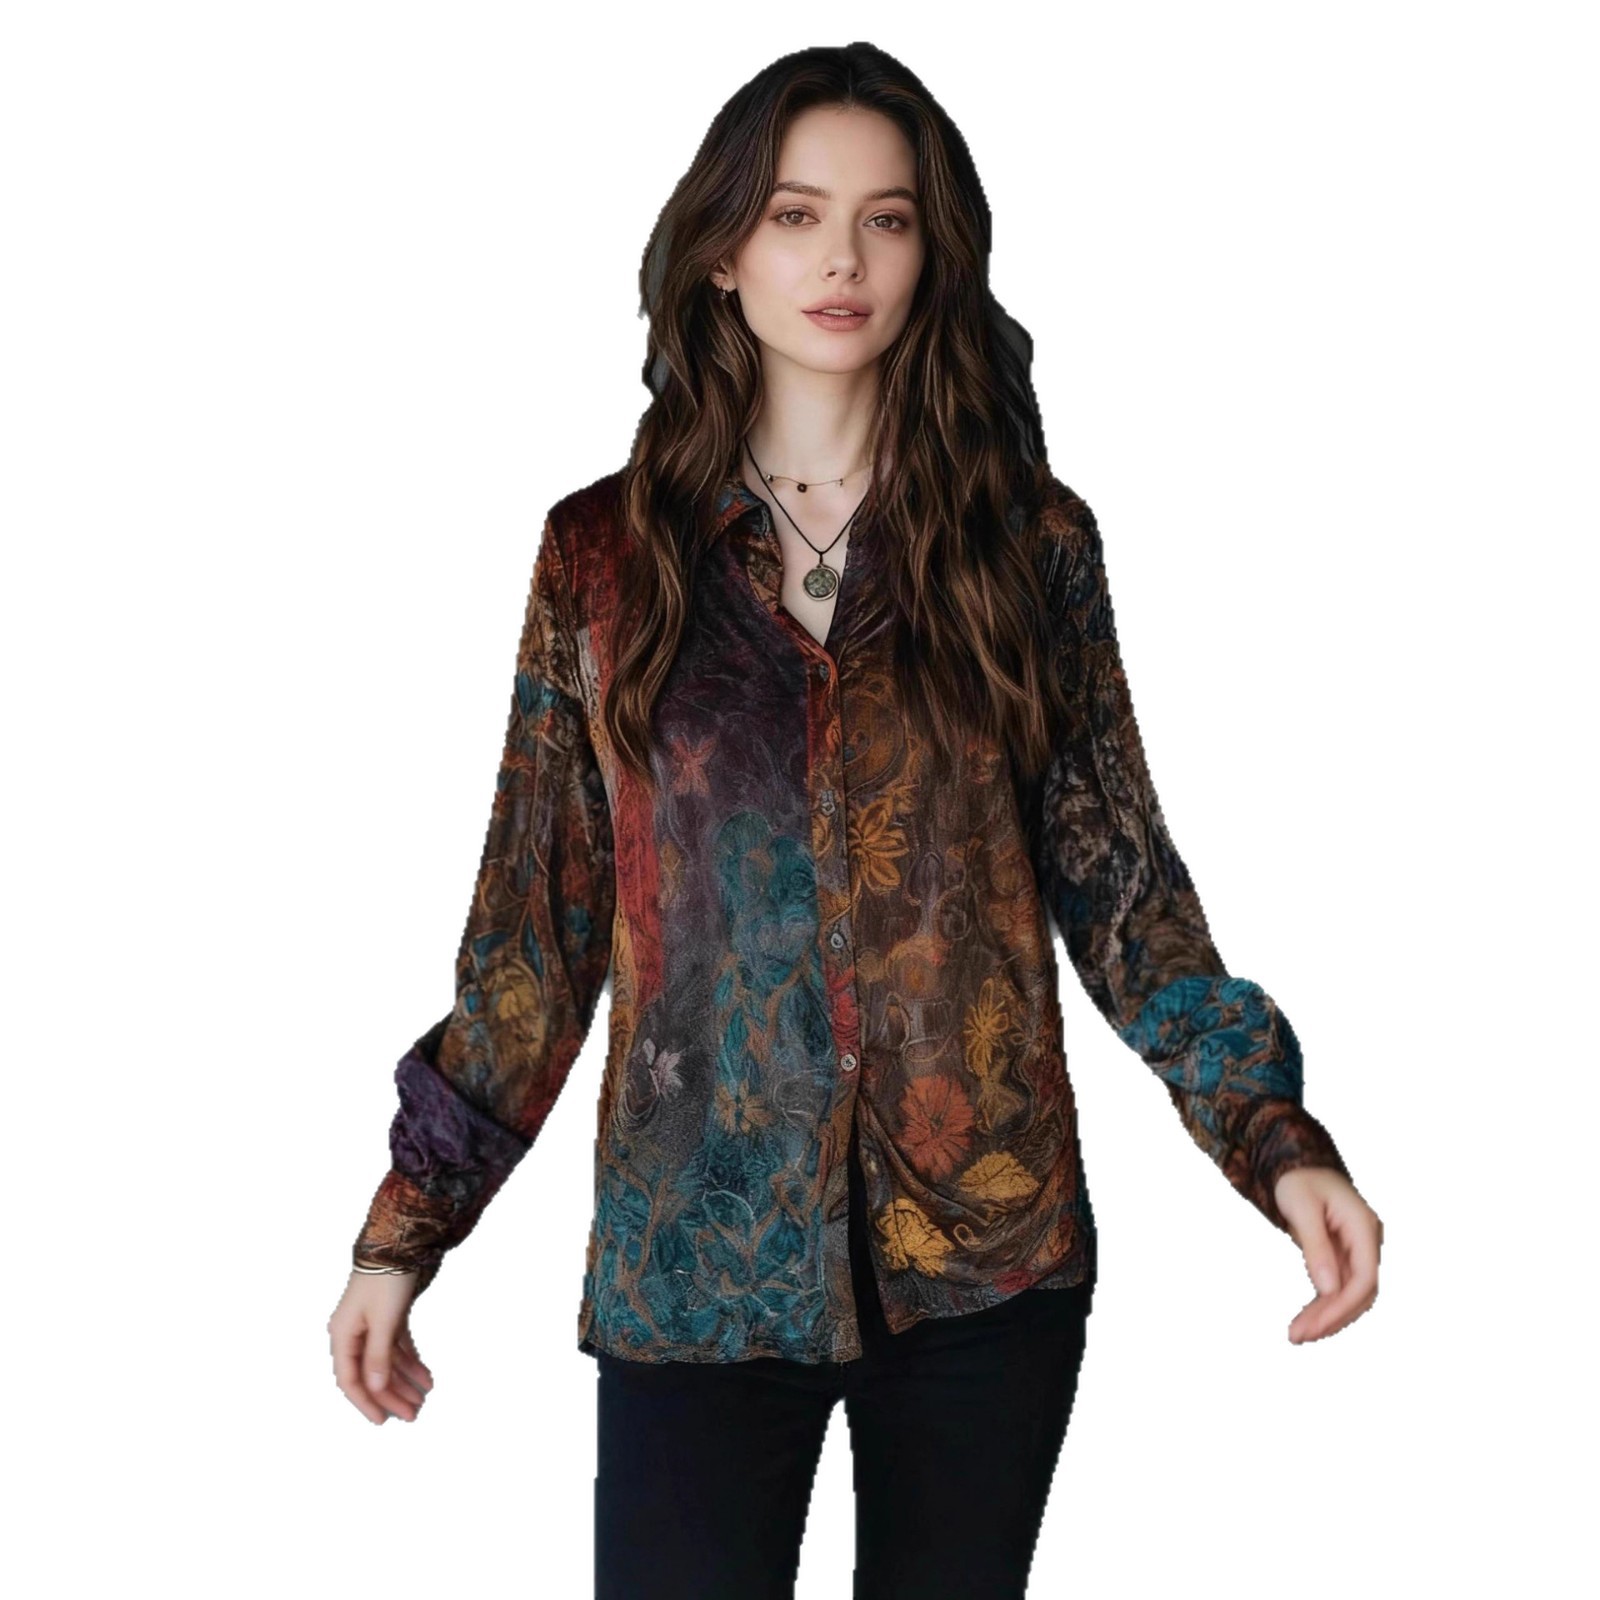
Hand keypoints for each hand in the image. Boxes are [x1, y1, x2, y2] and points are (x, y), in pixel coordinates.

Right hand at [328, 1266, 433, 1423]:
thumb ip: (379, 1356)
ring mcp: (371, 1325)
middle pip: (370, 1373)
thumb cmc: (386, 1280)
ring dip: (403, 1380)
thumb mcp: (384, 1320)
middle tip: (413, 1414)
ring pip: (385, 1362)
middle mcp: (354, 1333)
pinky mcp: (387, 1318)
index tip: (382, 1421)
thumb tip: (374, 1389)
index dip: (365, 1402)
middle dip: (391, 1395)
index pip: (350, 1379)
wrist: (398, 1242)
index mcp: (344, 1335)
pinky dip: (410, 1361)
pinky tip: (425, 1375)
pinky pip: (396, 1346)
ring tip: (424, 1397)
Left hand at [1274, 1166, 1381, 1343]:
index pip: (1364, 1280)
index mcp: (1364, 1228)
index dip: (1341, 1307)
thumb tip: (1328, 1290)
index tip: (1314, 1326)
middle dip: (1332, 1318)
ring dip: (1327, 1316)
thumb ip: (1316, 1247)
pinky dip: (1323, 1305)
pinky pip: (1338, 1288)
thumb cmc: (1298, 1180)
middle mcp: (1366, 1242)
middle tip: (1298, 1336)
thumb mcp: (1302, 1208)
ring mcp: (1356, 1251)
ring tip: (1297, 1334)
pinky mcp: (1343, 1258)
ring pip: (1350, 1295)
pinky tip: (1306, 1320)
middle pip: (1360, 1293)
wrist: (1296, 1166)